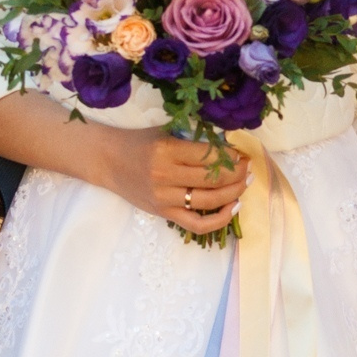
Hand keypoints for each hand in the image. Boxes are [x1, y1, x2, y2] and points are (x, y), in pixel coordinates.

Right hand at [91, 126, 246, 234]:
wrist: (108, 161)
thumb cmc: (139, 142)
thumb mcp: (165, 131)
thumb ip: (193, 137)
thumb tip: (230, 143)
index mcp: (167, 150)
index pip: (209, 156)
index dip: (232, 156)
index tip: (242, 153)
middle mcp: (165, 175)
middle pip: (213, 179)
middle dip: (238, 173)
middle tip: (248, 167)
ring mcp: (164, 198)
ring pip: (209, 201)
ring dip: (234, 193)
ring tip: (245, 183)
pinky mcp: (163, 213)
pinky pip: (197, 224)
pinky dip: (219, 219)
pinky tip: (232, 207)